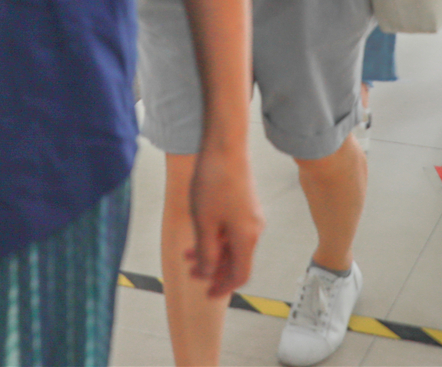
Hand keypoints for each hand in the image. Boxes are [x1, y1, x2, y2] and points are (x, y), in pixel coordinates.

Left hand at [187, 141, 263, 297]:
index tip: (207, 294)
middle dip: (214, 270)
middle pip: (237, 261)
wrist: (224, 146)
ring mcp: (251, 216)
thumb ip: (207, 252)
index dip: (223, 287)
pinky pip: (233, 231)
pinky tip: (199, 234)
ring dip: (212, 253)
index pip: (240, 274)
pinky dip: (217, 238)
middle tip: (191, 273)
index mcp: (247, 237)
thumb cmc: (213, 182)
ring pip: (233, 245)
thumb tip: (209, 273)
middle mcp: (254, 229)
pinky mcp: (246, 205)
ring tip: (187, 253)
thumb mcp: (204, 222)